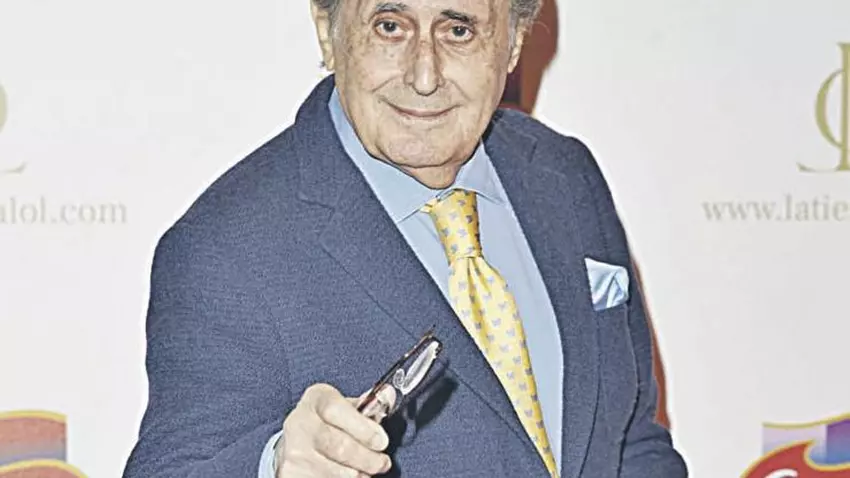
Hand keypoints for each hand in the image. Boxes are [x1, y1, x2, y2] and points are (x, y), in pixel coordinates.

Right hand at [275, 383, 396, 476]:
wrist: (294, 444)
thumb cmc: (324, 423)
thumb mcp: (343, 408)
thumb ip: (366, 406)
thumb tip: (390, 396)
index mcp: (315, 400)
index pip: (338, 411)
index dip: (364, 428)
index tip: (382, 441)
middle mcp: (299, 424)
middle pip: (340, 446)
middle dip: (368, 458)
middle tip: (382, 462)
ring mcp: (293, 453)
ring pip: (338, 472)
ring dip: (359, 474)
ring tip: (365, 470)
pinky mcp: (292, 475)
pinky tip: (347, 474)